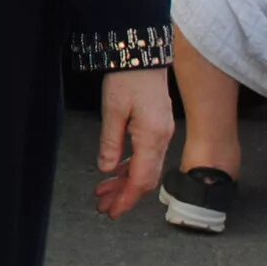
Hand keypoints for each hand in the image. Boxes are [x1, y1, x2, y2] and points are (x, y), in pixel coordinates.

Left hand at [92, 67, 171, 217]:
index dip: (127, 198)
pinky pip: (146, 155)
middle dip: (125, 195)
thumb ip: (111, 142)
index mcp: (152, 137)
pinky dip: (131, 167)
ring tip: (104, 193)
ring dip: (126, 182)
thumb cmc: (127, 77)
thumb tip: (107, 169)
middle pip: (146, 178)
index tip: (112, 211)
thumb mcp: (112, 110)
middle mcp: (162, 139)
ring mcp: (162, 134)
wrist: (142, 54)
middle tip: (104, 208)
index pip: (142, 179)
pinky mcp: (158, 127)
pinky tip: (117, 172)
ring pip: (146, 168)